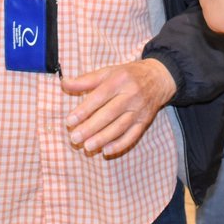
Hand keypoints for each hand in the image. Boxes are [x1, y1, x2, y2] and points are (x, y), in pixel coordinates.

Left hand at [61, 59, 177, 157]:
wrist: (159, 78)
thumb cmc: (128, 75)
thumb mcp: (108, 72)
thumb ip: (86, 80)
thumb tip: (64, 83)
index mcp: (120, 80)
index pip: (100, 96)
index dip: (84, 110)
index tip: (69, 121)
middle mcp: (131, 95)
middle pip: (110, 113)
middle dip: (91, 127)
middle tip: (75, 138)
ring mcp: (139, 109)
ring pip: (120, 127)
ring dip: (103, 138)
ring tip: (87, 147)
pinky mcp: (145, 121)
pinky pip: (133, 135)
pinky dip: (120, 144)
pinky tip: (106, 150)